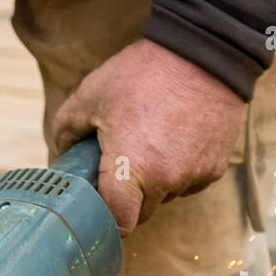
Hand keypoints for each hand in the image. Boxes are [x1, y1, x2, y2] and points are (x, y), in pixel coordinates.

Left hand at [53, 39, 245, 235]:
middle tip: (119, 167)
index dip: (107, 221)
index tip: (100, 209)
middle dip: (128, 198)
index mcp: (132, 169)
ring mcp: (194, 175)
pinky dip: (180, 171)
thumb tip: (59, 157)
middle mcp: (166, 180)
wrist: (204, 51)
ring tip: (150, 144)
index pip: (120, 224)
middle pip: (142, 213)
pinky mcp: (215, 168)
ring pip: (166, 198)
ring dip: (155, 183)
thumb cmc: (143, 73)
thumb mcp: (90, 95)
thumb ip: (66, 131)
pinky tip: (174, 141)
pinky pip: (190, 183)